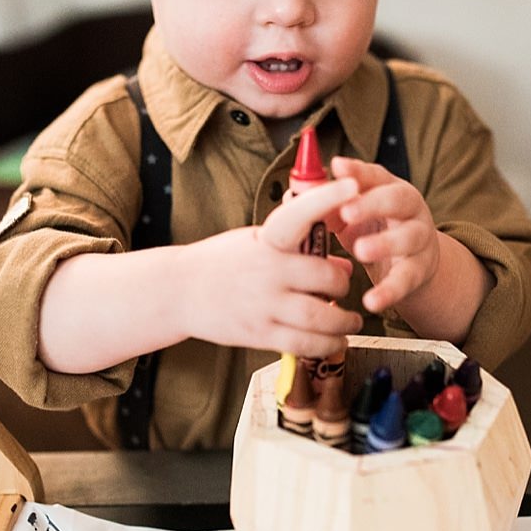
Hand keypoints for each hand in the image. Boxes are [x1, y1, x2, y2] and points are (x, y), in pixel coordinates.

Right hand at [178, 177, 365, 357]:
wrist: (178, 291)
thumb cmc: (220, 263)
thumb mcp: (256, 242)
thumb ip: (298, 250)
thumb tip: (343, 266)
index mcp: (267, 240)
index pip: (300, 213)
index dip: (327, 198)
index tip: (352, 186)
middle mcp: (267, 271)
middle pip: (326, 278)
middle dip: (343, 285)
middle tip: (342, 289)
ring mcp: (263, 305)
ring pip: (321, 317)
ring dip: (344, 321)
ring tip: (349, 321)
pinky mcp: (259, 334)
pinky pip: (304, 344)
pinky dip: (327, 344)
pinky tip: (334, 340)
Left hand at [327, 157, 440, 312]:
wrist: (409, 264)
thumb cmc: (371, 229)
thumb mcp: (349, 215)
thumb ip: (326, 205)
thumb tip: (290, 196)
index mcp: (388, 188)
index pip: (375, 174)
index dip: (356, 171)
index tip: (336, 167)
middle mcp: (409, 209)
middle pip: (397, 199)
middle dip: (372, 203)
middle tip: (346, 211)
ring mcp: (418, 239)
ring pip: (408, 238)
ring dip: (384, 244)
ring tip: (360, 251)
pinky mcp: (419, 270)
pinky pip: (406, 280)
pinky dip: (389, 291)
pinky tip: (371, 301)